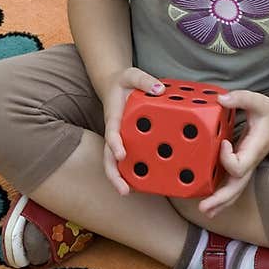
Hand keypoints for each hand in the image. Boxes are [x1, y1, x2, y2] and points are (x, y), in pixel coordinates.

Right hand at [100, 67, 164, 194]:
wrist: (115, 86)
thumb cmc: (124, 82)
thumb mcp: (132, 74)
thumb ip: (144, 80)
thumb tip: (159, 90)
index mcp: (114, 117)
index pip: (112, 133)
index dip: (115, 144)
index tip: (121, 155)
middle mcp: (115, 132)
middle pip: (108, 158)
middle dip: (114, 176)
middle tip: (124, 191)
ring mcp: (120, 140)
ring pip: (115, 163)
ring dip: (121, 179)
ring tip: (131, 194)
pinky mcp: (129, 143)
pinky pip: (129, 159)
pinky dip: (134, 172)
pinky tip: (146, 184)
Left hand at [197, 89, 268, 221]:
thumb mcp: (257, 100)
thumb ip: (240, 98)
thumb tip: (221, 99)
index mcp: (254, 149)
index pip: (239, 165)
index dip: (227, 158)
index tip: (222, 142)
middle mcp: (250, 162)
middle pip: (237, 187)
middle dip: (221, 198)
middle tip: (204, 207)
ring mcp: (247, 166)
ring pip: (236, 190)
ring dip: (221, 202)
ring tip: (205, 211)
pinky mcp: (242, 165)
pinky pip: (233, 184)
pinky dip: (222, 196)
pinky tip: (210, 204)